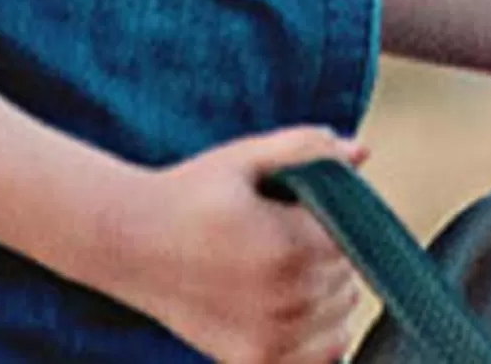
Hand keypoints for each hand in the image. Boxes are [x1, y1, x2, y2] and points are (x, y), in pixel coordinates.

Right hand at [95, 124, 367, 363]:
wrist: (128, 243)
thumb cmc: (191, 194)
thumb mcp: (247, 157)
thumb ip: (309, 149)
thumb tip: (362, 152)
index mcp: (289, 249)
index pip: (356, 238)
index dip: (334, 220)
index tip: (299, 211)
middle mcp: (285, 301)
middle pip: (349, 278)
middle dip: (329, 254)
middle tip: (282, 235)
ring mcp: (270, 339)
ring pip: (340, 316)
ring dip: (325, 295)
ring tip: (278, 270)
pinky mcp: (253, 362)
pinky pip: (321, 354)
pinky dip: (317, 334)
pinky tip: (287, 307)